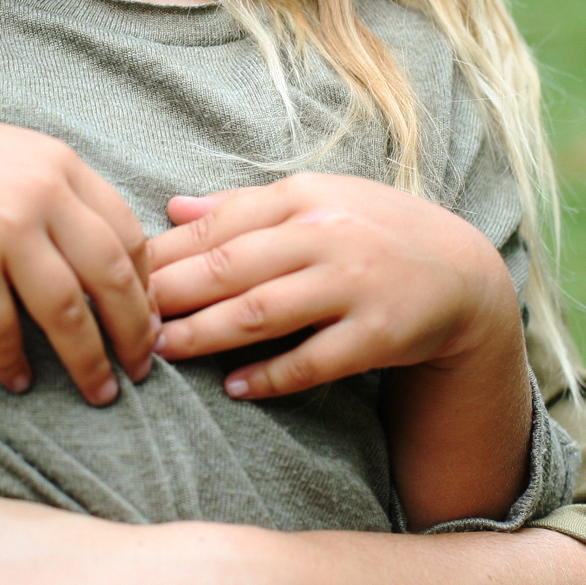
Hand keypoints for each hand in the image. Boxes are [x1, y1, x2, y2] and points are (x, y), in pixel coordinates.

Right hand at [0, 115, 157, 403]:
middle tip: (142, 367)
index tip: (148, 319)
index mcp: (57, 163)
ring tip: (100, 391)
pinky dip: (15, 362)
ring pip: (69, 311)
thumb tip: (109, 255)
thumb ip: (55, 192)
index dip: (145, 284)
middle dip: (134, 330)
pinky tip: (19, 382)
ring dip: (89, 360)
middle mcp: (39, 191)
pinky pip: (5, 330)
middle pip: (113, 274)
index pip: (127, 231)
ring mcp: (3, 229)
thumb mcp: (6, 159)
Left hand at [146, 173, 521, 398]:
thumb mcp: (317, 201)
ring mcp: (355, 285)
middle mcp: (328, 235)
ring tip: (163, 351)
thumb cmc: (373, 233)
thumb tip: (172, 208)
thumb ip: (244, 206)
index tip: (122, 279)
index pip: (218, 226)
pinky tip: (235, 387)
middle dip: (171, 295)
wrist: (463, 274)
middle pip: (230, 267)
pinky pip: (314, 360)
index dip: (165, 255)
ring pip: (262, 312)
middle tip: (126, 320)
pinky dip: (271, 375)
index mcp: (305, 197)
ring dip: (205, 334)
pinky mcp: (379, 333)